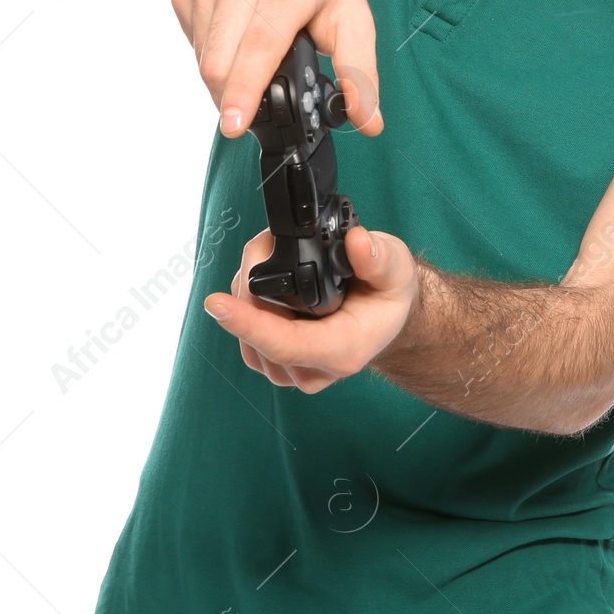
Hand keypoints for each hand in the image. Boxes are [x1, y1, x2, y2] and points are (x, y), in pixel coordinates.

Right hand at [170, 0, 382, 139]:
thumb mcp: (352, 10)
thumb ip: (361, 70)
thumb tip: (370, 122)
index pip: (258, 48)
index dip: (245, 91)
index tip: (235, 125)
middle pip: (221, 65)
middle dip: (236, 98)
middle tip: (257, 106)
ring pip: (203, 61)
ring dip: (226, 78)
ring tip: (255, 59)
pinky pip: (193, 46)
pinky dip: (214, 55)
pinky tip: (236, 37)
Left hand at [205, 226, 417, 391]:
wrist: (385, 317)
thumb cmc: (388, 295)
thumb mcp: (397, 269)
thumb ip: (379, 258)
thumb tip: (356, 242)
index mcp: (344, 350)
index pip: (285, 345)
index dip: (248, 324)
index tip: (217, 303)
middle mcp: (316, 369)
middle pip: (259, 335)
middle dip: (247, 287)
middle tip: (264, 242)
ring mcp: (295, 372)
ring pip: (248, 339)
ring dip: (245, 296)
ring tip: (266, 256)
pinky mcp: (280, 365)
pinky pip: (250, 341)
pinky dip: (248, 309)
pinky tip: (261, 283)